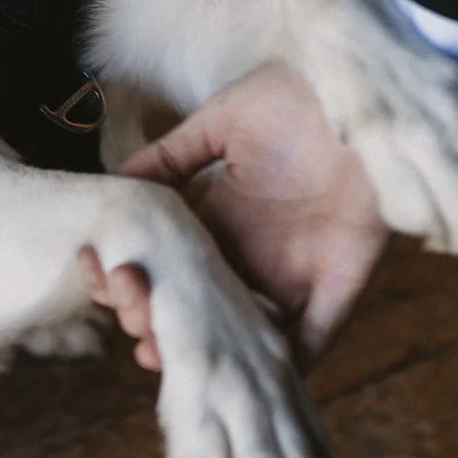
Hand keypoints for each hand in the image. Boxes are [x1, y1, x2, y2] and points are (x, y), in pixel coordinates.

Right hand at [89, 63, 389, 367]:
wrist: (360, 89)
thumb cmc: (295, 96)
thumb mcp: (220, 119)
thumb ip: (170, 155)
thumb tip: (115, 183)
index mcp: (223, 217)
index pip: (169, 261)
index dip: (131, 272)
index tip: (98, 271)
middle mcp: (253, 253)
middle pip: (198, 304)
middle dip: (153, 314)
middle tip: (126, 306)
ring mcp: (294, 272)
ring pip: (243, 332)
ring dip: (203, 347)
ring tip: (157, 348)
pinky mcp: (338, 283)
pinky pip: (315, 336)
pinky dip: (286, 361)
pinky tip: (245, 369)